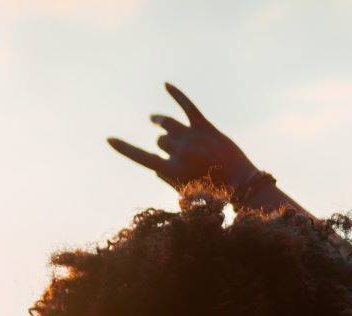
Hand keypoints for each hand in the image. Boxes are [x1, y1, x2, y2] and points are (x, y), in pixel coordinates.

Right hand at [108, 83, 257, 191]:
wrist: (242, 184)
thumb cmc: (214, 194)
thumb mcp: (186, 193)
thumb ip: (168, 180)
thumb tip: (156, 167)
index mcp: (171, 171)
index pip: (141, 157)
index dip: (124, 148)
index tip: (109, 139)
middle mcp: (179, 152)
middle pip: (160, 140)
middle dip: (163, 143)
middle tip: (173, 150)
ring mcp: (192, 138)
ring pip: (167, 124)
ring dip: (160, 121)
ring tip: (154, 120)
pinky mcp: (205, 127)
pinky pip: (187, 106)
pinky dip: (176, 94)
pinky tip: (166, 85)